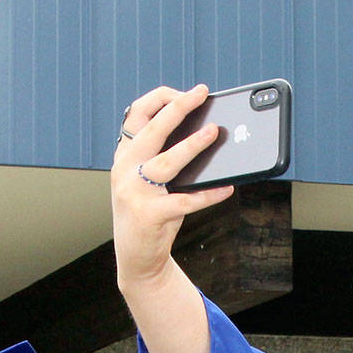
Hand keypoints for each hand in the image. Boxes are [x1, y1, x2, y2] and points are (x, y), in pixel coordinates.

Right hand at [111, 85, 236, 293]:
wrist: (137, 259)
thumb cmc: (153, 215)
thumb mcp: (154, 183)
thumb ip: (168, 159)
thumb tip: (209, 135)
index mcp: (125, 156)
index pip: (137, 114)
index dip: (161, 98)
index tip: (187, 92)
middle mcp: (124, 169)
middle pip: (153, 130)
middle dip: (178, 107)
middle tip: (201, 94)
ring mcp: (133, 192)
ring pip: (167, 162)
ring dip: (192, 145)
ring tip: (214, 132)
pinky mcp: (148, 215)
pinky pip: (185, 201)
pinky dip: (209, 195)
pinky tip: (227, 188)